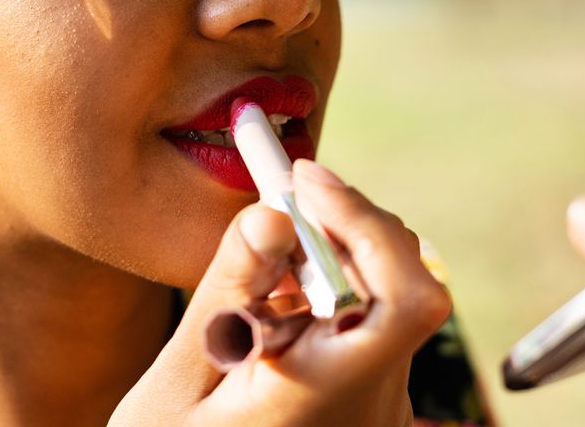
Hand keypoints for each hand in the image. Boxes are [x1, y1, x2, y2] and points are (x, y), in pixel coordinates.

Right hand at [109, 159, 450, 426]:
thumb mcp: (177, 383)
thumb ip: (226, 295)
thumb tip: (272, 215)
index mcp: (331, 399)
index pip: (408, 298)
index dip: (366, 224)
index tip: (304, 180)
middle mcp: (376, 406)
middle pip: (403, 283)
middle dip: (344, 225)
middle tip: (281, 196)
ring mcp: (382, 411)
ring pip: (388, 299)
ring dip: (336, 256)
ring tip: (263, 263)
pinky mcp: (374, 407)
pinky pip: (371, 326)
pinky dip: (332, 292)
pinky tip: (275, 301)